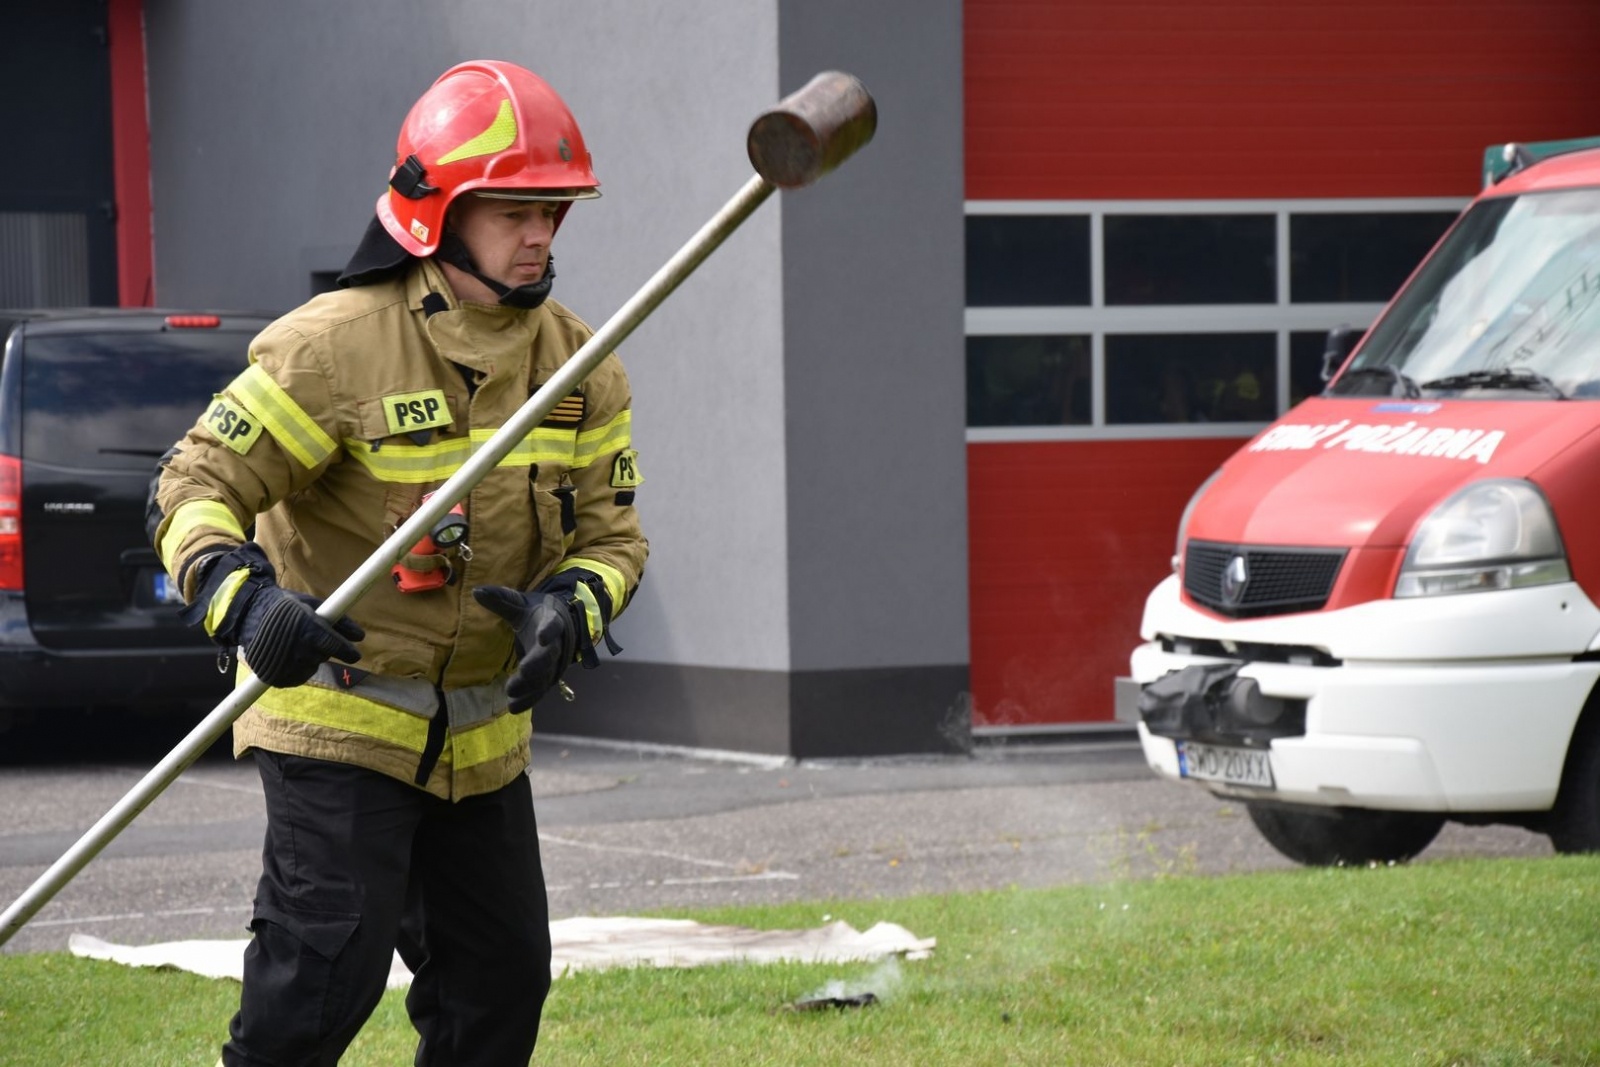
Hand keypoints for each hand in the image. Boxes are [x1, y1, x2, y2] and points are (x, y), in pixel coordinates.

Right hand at [182, 544, 363, 687]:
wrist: (248, 613)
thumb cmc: (284, 606)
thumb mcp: (312, 605)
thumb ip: (338, 621)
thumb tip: (360, 636)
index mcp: (308, 630)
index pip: (336, 647)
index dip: (347, 652)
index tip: (353, 654)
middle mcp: (297, 649)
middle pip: (322, 657)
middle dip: (322, 649)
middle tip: (311, 638)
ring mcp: (283, 664)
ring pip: (309, 668)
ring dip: (308, 659)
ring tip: (296, 644)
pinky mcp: (272, 676)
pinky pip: (294, 678)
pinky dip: (295, 669)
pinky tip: (289, 656)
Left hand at [472, 585, 577, 711]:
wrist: (559, 627)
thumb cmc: (535, 614)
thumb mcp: (520, 604)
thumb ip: (501, 599)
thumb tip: (476, 592)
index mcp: (551, 621)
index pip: (553, 625)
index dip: (549, 631)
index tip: (542, 637)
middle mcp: (555, 645)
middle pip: (549, 656)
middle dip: (537, 665)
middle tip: (523, 672)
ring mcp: (553, 664)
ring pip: (544, 677)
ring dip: (530, 686)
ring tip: (512, 693)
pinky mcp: (547, 678)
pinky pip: (539, 691)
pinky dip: (528, 699)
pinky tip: (513, 707)